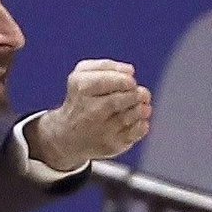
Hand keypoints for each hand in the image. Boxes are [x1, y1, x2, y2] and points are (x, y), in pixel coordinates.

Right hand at [27, 59, 150, 169]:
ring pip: (126, 118)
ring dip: (141, 109)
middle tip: (143, 94)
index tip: (131, 81)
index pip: (104, 82)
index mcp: (81, 88)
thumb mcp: (82, 75)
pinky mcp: (111, 145)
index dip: (123, 80)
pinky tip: (141, 120)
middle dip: (135, 95)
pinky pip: (132, 135)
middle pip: (115, 101)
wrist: (68, 135)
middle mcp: (88, 111)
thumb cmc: (82, 99)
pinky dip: (142, 126)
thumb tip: (129, 70)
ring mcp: (100, 130)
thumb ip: (105, 66)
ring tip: (144, 105)